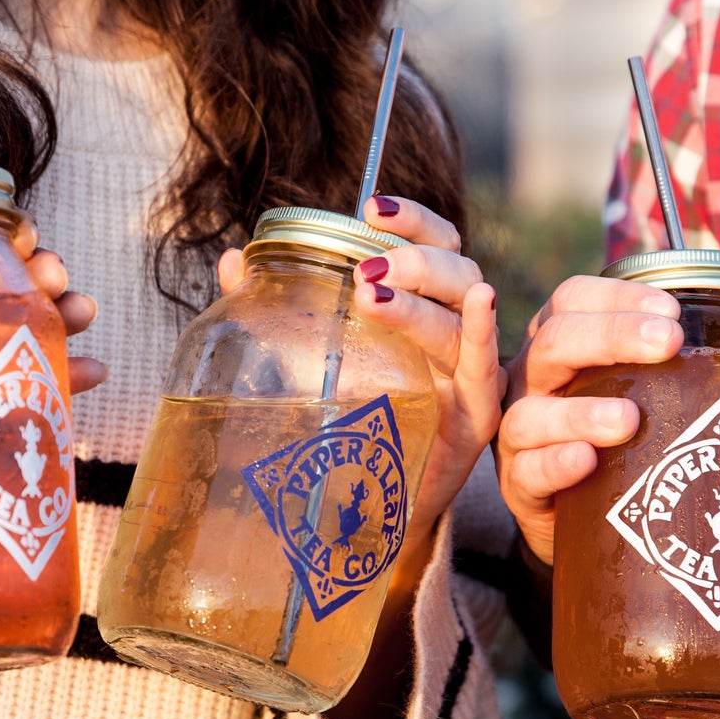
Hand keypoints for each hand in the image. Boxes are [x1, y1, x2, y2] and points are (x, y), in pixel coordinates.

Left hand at [216, 194, 503, 543]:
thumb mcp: (314, 362)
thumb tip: (232, 260)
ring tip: (372, 294)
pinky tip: (480, 301)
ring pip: (463, 313)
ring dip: (422, 295)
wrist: (371, 515)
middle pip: (453, 268)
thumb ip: (279, 311)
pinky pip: (487, 366)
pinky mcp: (478, 416)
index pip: (433, 244)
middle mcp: (453, 331)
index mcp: (422, 309)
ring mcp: (469, 372)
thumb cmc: (347, 426)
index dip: (410, 218)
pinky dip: (484, 329)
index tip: (370, 204)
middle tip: (364, 268)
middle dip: (412, 258)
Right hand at [497, 275, 719, 562]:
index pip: (577, 299)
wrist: (596, 526)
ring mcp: (523, 434)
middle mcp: (539, 380)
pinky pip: (526, 471)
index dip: (619, 297)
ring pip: (532, 410)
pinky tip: (585, 462)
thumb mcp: (676, 399)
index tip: (673, 311)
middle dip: (610, 335)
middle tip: (669, 344)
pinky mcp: (521, 488)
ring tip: (629, 419)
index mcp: (573, 345)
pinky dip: (554, 462)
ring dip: (580, 410)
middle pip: (555, 339)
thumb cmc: (636, 443)